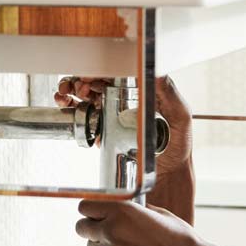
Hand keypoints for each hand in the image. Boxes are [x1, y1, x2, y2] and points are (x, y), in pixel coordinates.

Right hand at [54, 75, 192, 176]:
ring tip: (66, 95)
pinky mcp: (103, 132)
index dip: (99, 70)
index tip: (90, 75)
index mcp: (140, 90)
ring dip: (70, 90)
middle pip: (95, 81)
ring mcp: (111, 115)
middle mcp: (124, 99)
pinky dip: (70, 107)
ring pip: (84, 95)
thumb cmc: (178, 145)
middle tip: (78, 88)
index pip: (115, 72)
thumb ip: (170, 94)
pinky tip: (66, 105)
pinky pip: (82, 116)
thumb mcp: (179, 116)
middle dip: (80, 79)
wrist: (168, 175)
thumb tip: (156, 72)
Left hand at [75, 199, 205, 245]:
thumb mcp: (158, 213)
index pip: (85, 206)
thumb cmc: (179, 238)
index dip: (91, 209)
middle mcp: (110, 231)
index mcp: (120, 211)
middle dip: (91, 227)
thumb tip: (123, 208)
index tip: (96, 213)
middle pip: (81, 228)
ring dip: (102, 244)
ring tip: (126, 245)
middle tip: (105, 229)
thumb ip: (134, 210)